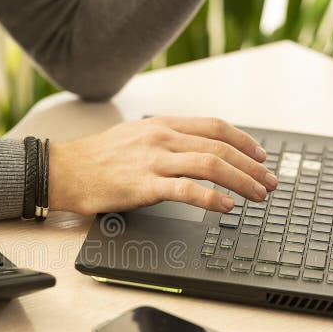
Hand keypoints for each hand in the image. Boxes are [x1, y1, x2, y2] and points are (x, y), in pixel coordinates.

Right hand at [48, 116, 276, 214]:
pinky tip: (227, 206)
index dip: (244, 141)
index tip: (261, 155)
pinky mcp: (144, 185)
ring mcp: (154, 160)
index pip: (215, 127)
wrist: (63, 170)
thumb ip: (164, 140)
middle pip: (220, 146)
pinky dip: (213, 198)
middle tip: (269, 181)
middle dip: (252, 165)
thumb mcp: (134, 136)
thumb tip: (193, 151)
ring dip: (242, 181)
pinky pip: (188, 190)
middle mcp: (162, 137)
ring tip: (258, 195)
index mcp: (162, 125)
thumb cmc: (96, 158)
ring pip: (211, 165)